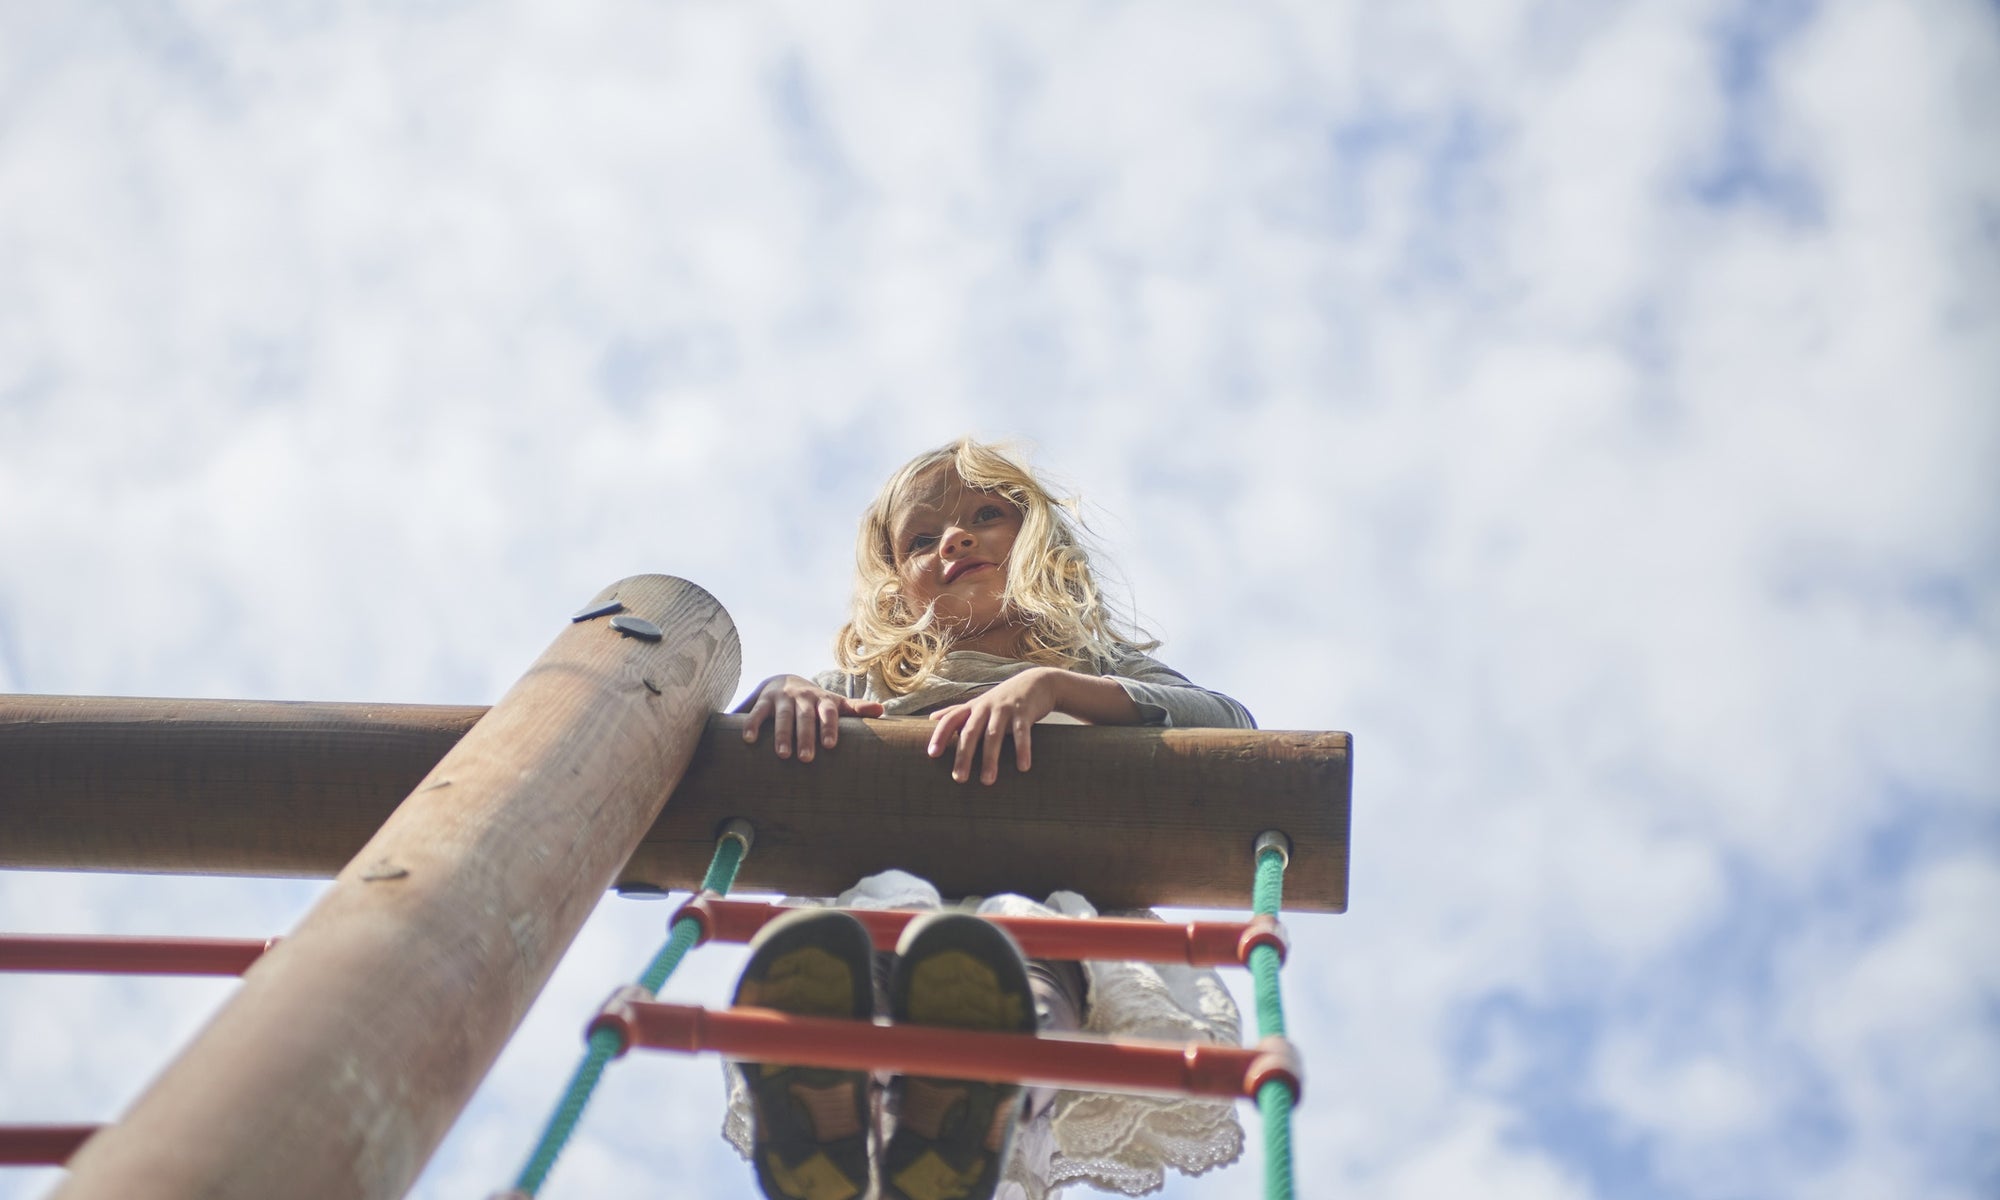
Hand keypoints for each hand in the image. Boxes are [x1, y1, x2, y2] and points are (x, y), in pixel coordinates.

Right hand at [741, 675, 884, 761]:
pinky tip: (749, 740)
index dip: (829, 727)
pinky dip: (752, 724)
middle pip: (805, 718)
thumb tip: (882, 711)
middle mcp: (803, 697)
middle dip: (806, 737)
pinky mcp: (764, 700)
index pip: (829, 713)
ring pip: (783, 717)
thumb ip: (856, 708)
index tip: (830, 746)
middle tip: (806, 759)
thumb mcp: (835, 703)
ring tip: (783, 755)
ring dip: (782, 735)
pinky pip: (758, 712)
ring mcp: (783, 698)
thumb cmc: (815, 701)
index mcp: (822, 700)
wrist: (783, 679)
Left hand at [927, 668, 1059, 784]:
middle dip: (963, 755)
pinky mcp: (1024, 712)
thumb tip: (931, 718)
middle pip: (970, 732)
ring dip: (990, 758)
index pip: (950, 720)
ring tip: (987, 781)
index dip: (940, 735)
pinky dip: (1022, 750)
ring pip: (994, 735)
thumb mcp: (979, 703)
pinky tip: (1023, 768)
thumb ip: (956, 711)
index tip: (932, 754)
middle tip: (959, 778)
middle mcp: (985, 707)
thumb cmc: (1003, 699)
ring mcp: (1004, 709)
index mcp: (972, 708)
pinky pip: (1021, 733)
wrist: (1037, 682)